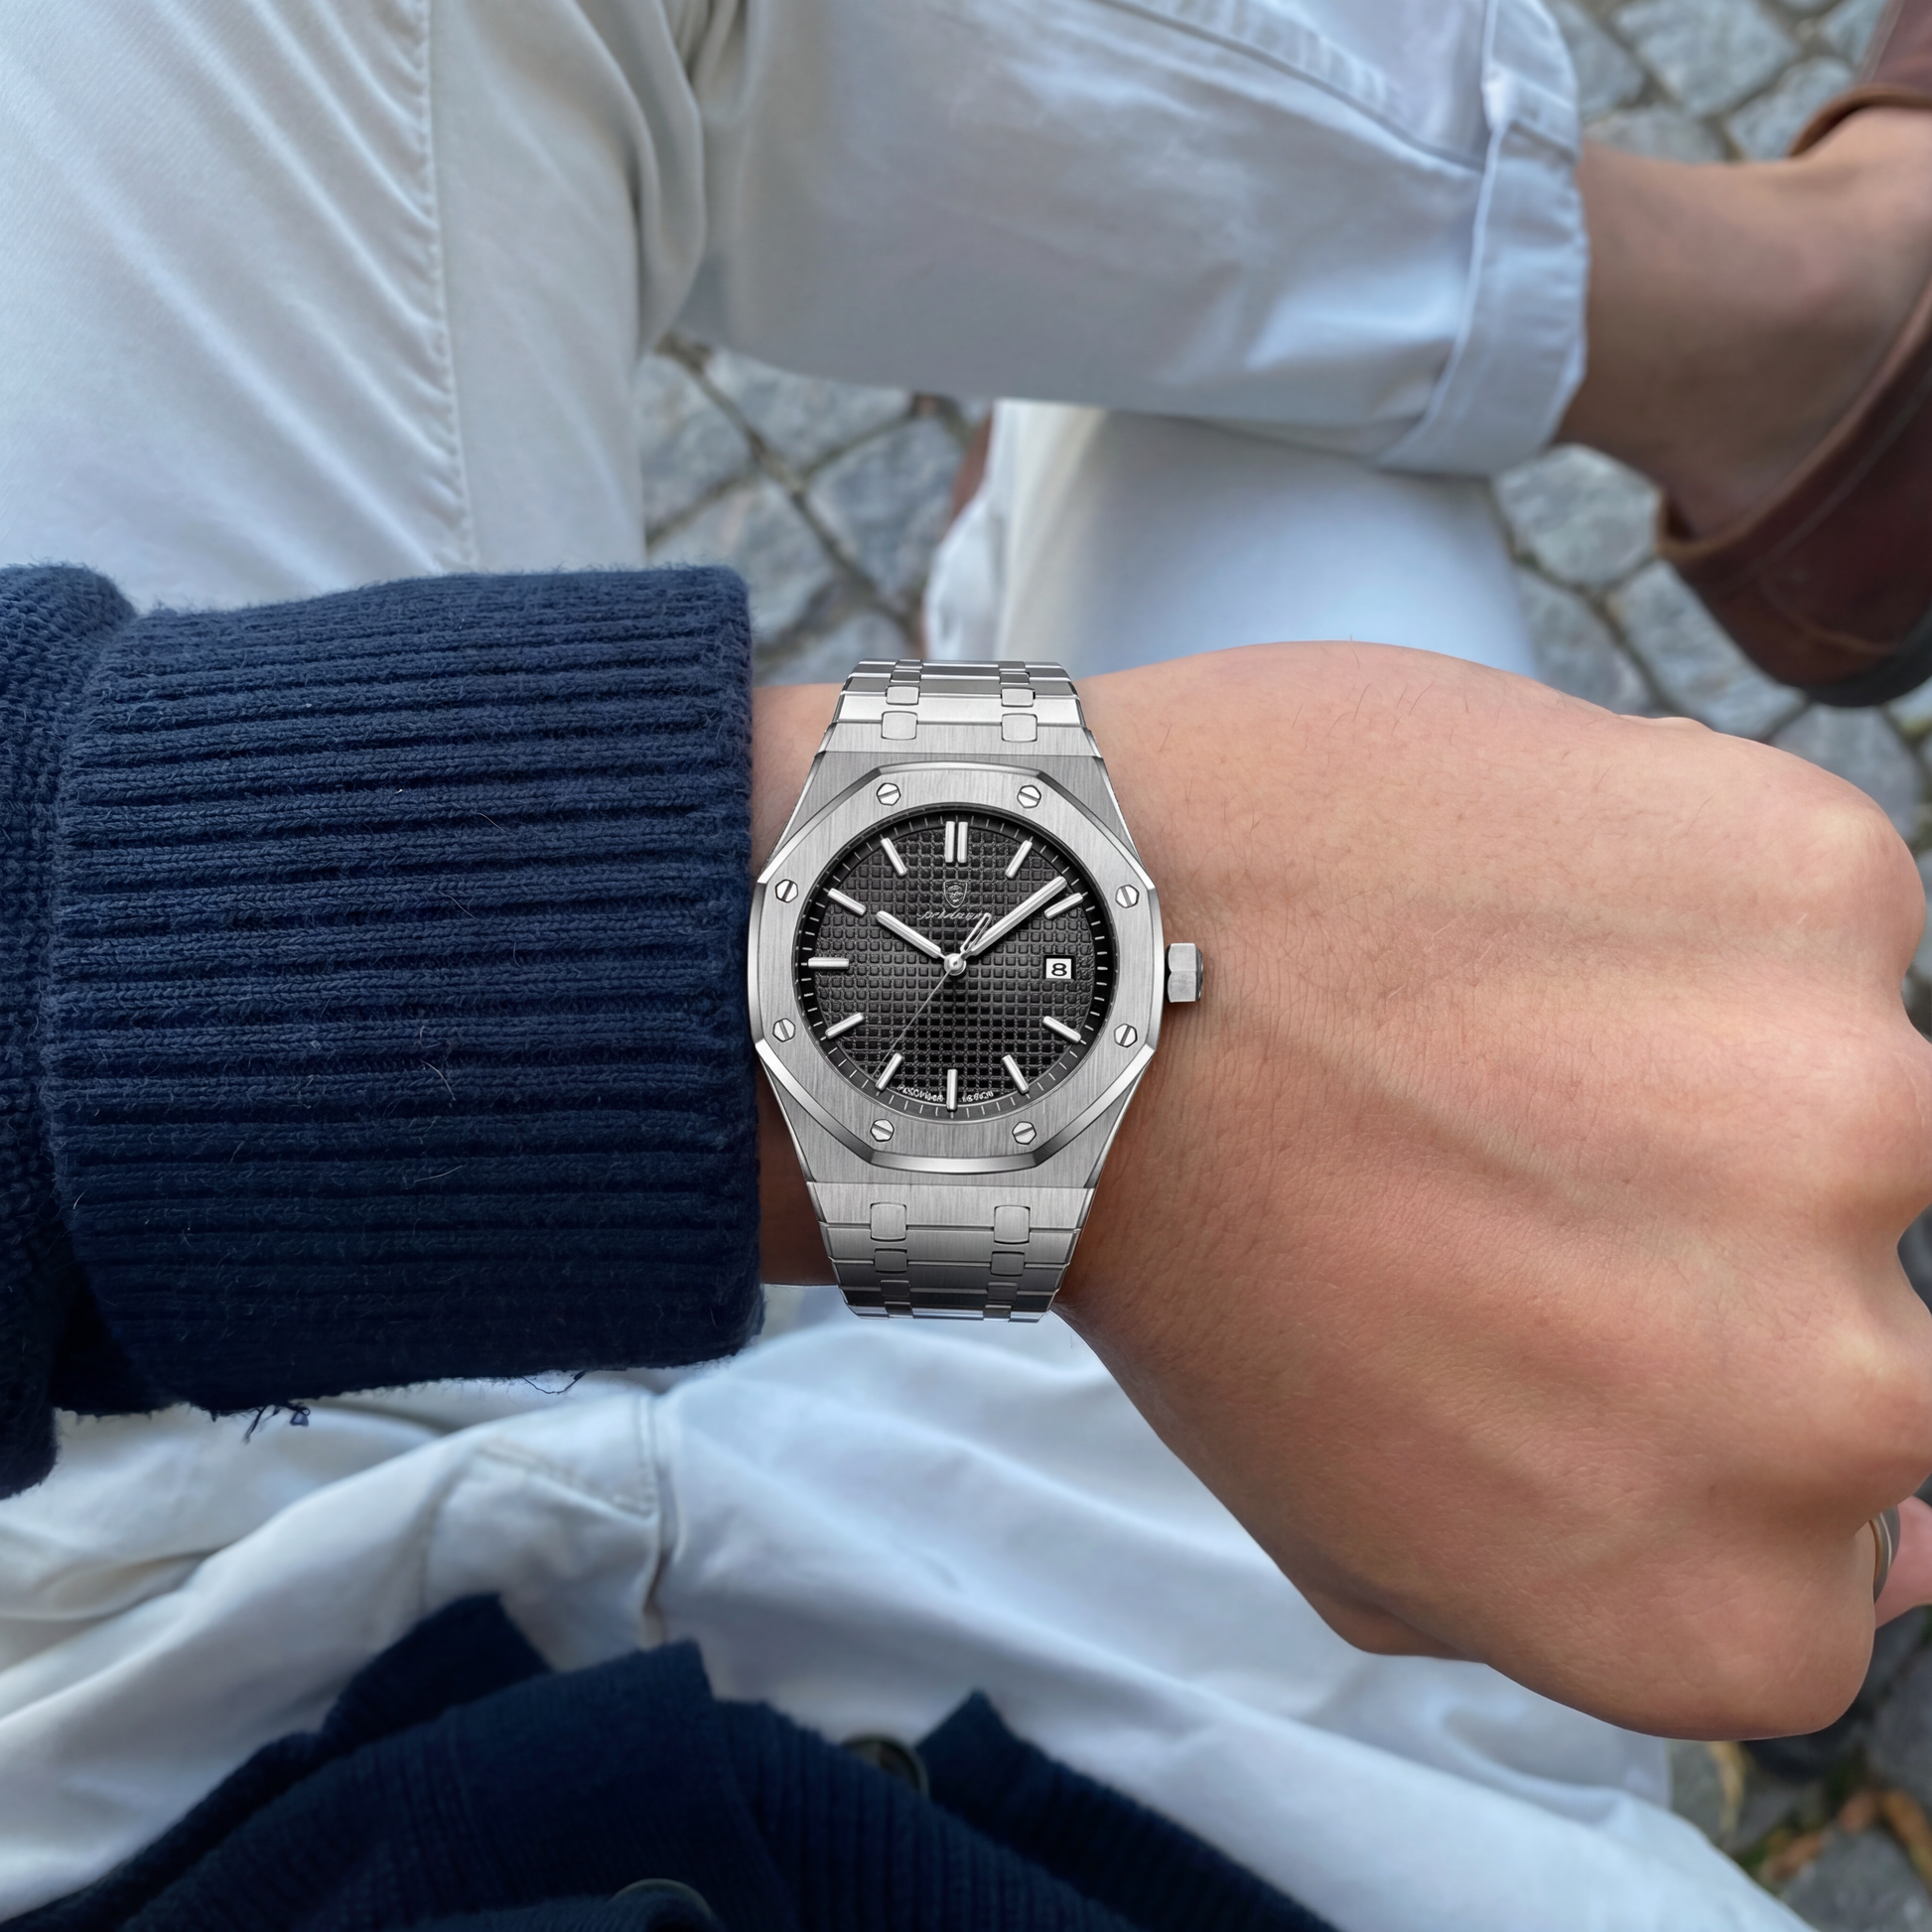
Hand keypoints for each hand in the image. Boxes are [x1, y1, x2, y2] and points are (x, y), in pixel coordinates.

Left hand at [752, 646, 1931, 1740]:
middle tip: (1527, 1151)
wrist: (1069, 974)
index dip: (1703, 1413)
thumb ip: (1614, 1581)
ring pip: (1857, 1102)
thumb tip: (1885, 1546)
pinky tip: (1509, 905)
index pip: (1854, 1552)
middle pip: (1875, 1335)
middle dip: (1709, 1240)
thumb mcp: (1358, 1528)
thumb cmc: (1188, 1253)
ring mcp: (1852, 1118)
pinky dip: (1691, 903)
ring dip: (1711, 1062)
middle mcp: (1835, 1397)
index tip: (1582, 1317)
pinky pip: (1811, 915)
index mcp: (1716, 1599)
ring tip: (1498, 1016)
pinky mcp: (1812, 886)